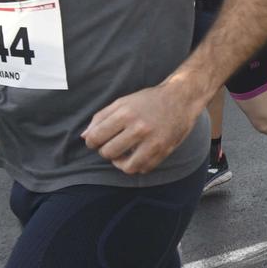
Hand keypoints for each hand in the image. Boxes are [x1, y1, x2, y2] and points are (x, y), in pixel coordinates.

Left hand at [82, 83, 198, 175]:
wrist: (181, 98)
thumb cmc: (149, 100)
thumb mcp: (123, 102)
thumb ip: (101, 117)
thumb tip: (85, 137)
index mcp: (125, 113)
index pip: (96, 137)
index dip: (92, 142)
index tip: (97, 141)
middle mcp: (138, 128)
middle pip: (108, 152)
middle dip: (106, 151)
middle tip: (112, 145)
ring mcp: (153, 141)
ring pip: (126, 166)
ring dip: (120, 162)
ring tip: (122, 155)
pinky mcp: (164, 150)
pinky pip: (143, 169)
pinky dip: (137, 166)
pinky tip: (137, 156)